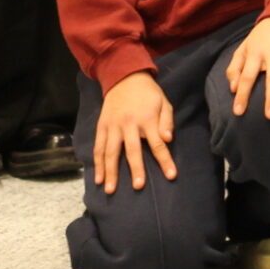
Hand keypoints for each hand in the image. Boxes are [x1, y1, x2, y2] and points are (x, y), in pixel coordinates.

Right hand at [91, 71, 176, 194]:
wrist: (124, 78)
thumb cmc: (149, 94)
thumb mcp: (164, 103)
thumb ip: (167, 122)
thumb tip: (168, 140)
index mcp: (148, 119)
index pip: (158, 144)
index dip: (165, 160)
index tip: (171, 176)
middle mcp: (129, 124)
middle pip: (132, 150)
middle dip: (136, 170)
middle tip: (138, 187)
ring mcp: (113, 126)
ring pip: (110, 152)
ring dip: (111, 172)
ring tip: (111, 190)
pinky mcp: (101, 127)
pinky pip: (98, 147)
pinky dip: (98, 164)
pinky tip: (98, 178)